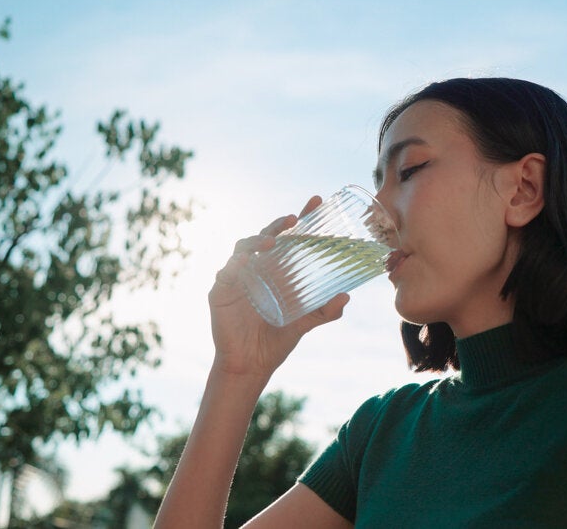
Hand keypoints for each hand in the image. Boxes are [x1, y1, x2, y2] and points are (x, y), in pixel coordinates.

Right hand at [208, 196, 349, 377]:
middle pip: (266, 236)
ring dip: (257, 240)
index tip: (317, 201)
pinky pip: (225, 272)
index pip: (289, 238)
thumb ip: (325, 311)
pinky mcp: (220, 292)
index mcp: (276, 270)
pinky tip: (245, 262)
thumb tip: (347, 296)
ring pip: (243, 248)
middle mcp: (257, 268)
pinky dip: (235, 265)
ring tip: (273, 241)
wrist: (252, 364)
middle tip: (294, 218)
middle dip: (280, 224)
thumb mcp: (305, 323)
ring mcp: (237, 277)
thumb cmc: (276, 340)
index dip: (301, 220)